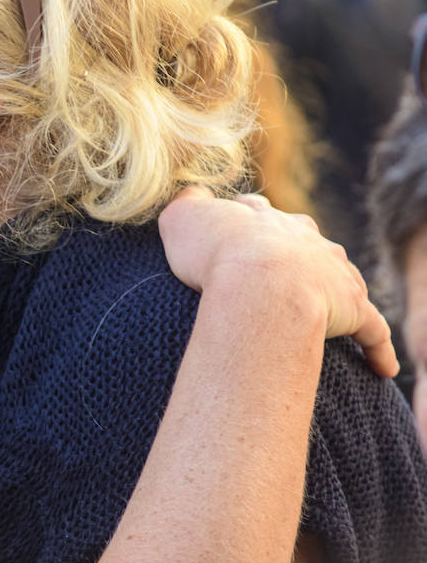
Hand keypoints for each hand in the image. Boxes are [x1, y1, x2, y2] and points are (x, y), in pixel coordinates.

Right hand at [158, 186, 396, 377]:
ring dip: (335, 291)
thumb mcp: (182, 218)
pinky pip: (372, 331)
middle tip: (278, 274)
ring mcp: (333, 272)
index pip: (261, 214)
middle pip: (305, 241)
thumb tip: (194, 196)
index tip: (237, 236)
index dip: (248, 224)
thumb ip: (188, 203)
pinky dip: (377, 348)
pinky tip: (380, 366)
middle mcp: (305, 240)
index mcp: (267, 219)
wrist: (259, 283)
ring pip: (340, 277)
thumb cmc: (215, 252)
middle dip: (295, 252)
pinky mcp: (354, 309)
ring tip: (326, 312)